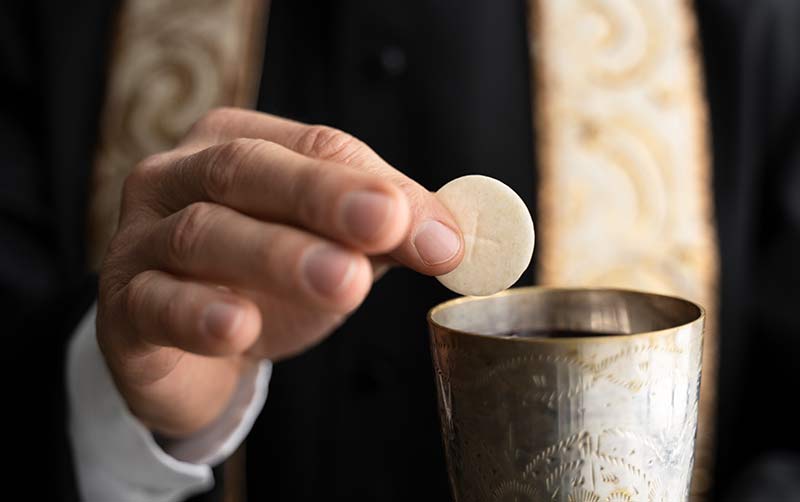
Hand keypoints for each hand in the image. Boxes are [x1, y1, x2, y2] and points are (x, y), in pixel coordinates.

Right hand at [96, 108, 463, 436]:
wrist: (187, 349)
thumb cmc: (262, 282)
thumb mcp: (327, 247)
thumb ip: (382, 236)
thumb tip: (448, 239)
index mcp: (235, 143)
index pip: (312, 146)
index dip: (376, 187)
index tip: (438, 236)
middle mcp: (177, 176)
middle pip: (248, 170)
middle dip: (322, 197)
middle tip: (387, 226)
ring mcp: (139, 238)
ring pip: (204, 234)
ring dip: (278, 256)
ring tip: (343, 282)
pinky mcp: (122, 307)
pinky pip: (156, 303)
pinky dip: (198, 314)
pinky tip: (238, 326)